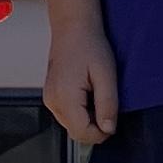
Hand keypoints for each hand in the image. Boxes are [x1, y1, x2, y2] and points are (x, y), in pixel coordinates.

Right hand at [45, 24, 120, 146]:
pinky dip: (80, 111)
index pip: (82, 133)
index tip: (112, 122)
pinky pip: (68, 115)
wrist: (74, 29)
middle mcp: (53, 101)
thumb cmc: (89, 46)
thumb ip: (107, 105)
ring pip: (72, 125)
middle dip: (95, 127)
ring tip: (96, 94)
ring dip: (88, 119)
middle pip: (76, 132)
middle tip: (106, 105)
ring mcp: (50, 99)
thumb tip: (108, 129)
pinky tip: (88, 93)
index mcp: (65, 97)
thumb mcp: (106, 76)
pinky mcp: (51, 96)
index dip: (101, 133)